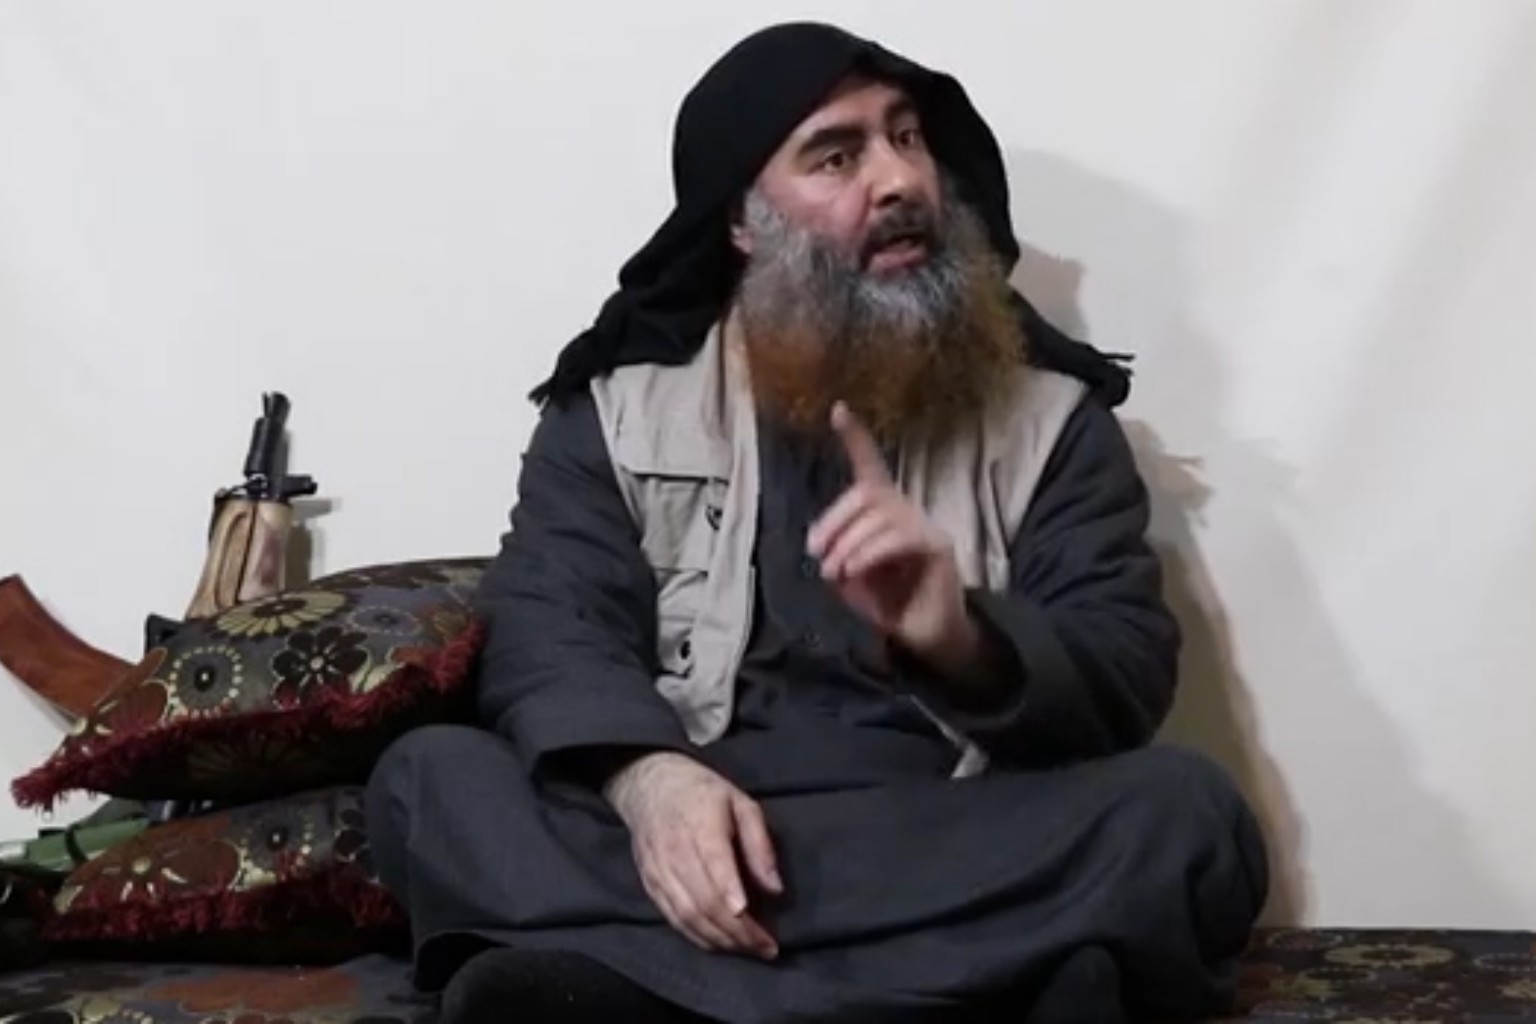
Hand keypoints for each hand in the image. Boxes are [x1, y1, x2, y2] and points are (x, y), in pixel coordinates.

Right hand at [603, 752, 781, 959]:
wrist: (649, 786)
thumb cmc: (703, 792)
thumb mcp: (741, 803)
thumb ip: (759, 843)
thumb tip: (775, 887)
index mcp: (701, 824)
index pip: (715, 864)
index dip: (732, 894)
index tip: (751, 918)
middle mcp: (675, 851)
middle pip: (704, 901)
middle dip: (738, 931)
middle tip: (766, 947)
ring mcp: (659, 871)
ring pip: (688, 916)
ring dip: (720, 940)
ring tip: (748, 949)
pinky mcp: (650, 885)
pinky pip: (673, 919)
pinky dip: (697, 937)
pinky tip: (719, 943)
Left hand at [806, 402, 980, 672]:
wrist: (924, 636)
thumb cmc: (887, 602)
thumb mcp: (850, 578)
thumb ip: (837, 556)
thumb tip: (827, 546)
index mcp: (883, 512)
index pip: (870, 467)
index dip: (856, 438)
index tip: (838, 409)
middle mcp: (905, 510)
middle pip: (867, 492)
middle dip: (833, 520)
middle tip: (816, 554)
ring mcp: (925, 526)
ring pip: (880, 516)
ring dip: (848, 543)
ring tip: (835, 571)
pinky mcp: (938, 546)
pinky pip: (899, 537)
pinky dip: (871, 552)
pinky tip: (856, 569)